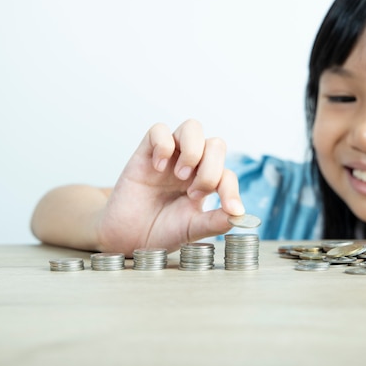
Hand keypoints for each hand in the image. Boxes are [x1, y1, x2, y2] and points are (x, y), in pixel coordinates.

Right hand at [96, 119, 244, 255]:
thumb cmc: (159, 231)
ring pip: (192, 127)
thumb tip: (240, 215)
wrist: (126, 238)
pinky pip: (159, 130)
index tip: (230, 209)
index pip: (228, 174)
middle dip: (211, 169)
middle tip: (194, 193)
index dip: (231, 190)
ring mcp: (170, 156)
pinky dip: (163, 145)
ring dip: (192, 151)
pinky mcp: (146, 152)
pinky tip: (158, 168)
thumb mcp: (191, 230)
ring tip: (180, 175)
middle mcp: (191, 165)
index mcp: (205, 183)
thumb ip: (215, 222)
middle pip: (216, 144)